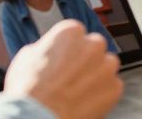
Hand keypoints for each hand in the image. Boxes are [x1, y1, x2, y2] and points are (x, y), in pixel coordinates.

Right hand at [4, 20, 122, 118]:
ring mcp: (107, 66)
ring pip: (106, 66)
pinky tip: (85, 101)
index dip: (68, 50)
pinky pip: (112, 87)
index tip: (64, 60)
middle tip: (71, 77)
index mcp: (71, 31)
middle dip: (85, 60)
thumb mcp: (26, 57)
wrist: (38, 117)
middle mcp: (93, 44)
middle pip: (94, 48)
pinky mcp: (115, 87)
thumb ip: (44, 48)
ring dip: (97, 75)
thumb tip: (47, 50)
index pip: (76, 34)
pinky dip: (102, 94)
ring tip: (78, 91)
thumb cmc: (29, 89)